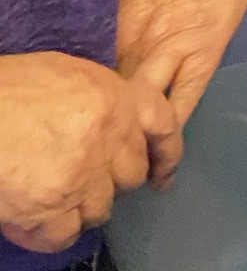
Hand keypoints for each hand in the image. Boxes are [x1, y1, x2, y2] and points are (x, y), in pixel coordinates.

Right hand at [0, 52, 181, 253]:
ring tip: (56, 194)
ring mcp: (81, 177)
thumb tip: (115, 121)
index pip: (162, 126)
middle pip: (131, 174)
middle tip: (86, 176)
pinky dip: (53, 232)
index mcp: (116, 99)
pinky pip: (66, 234)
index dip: (166, 152)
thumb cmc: (13, 88)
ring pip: (101, 209)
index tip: (162, 172)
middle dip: (113, 179)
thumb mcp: (71, 75)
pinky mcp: (51, 209)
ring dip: (82, 207)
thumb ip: (103, 99)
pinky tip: (38, 219)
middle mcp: (107, 139)